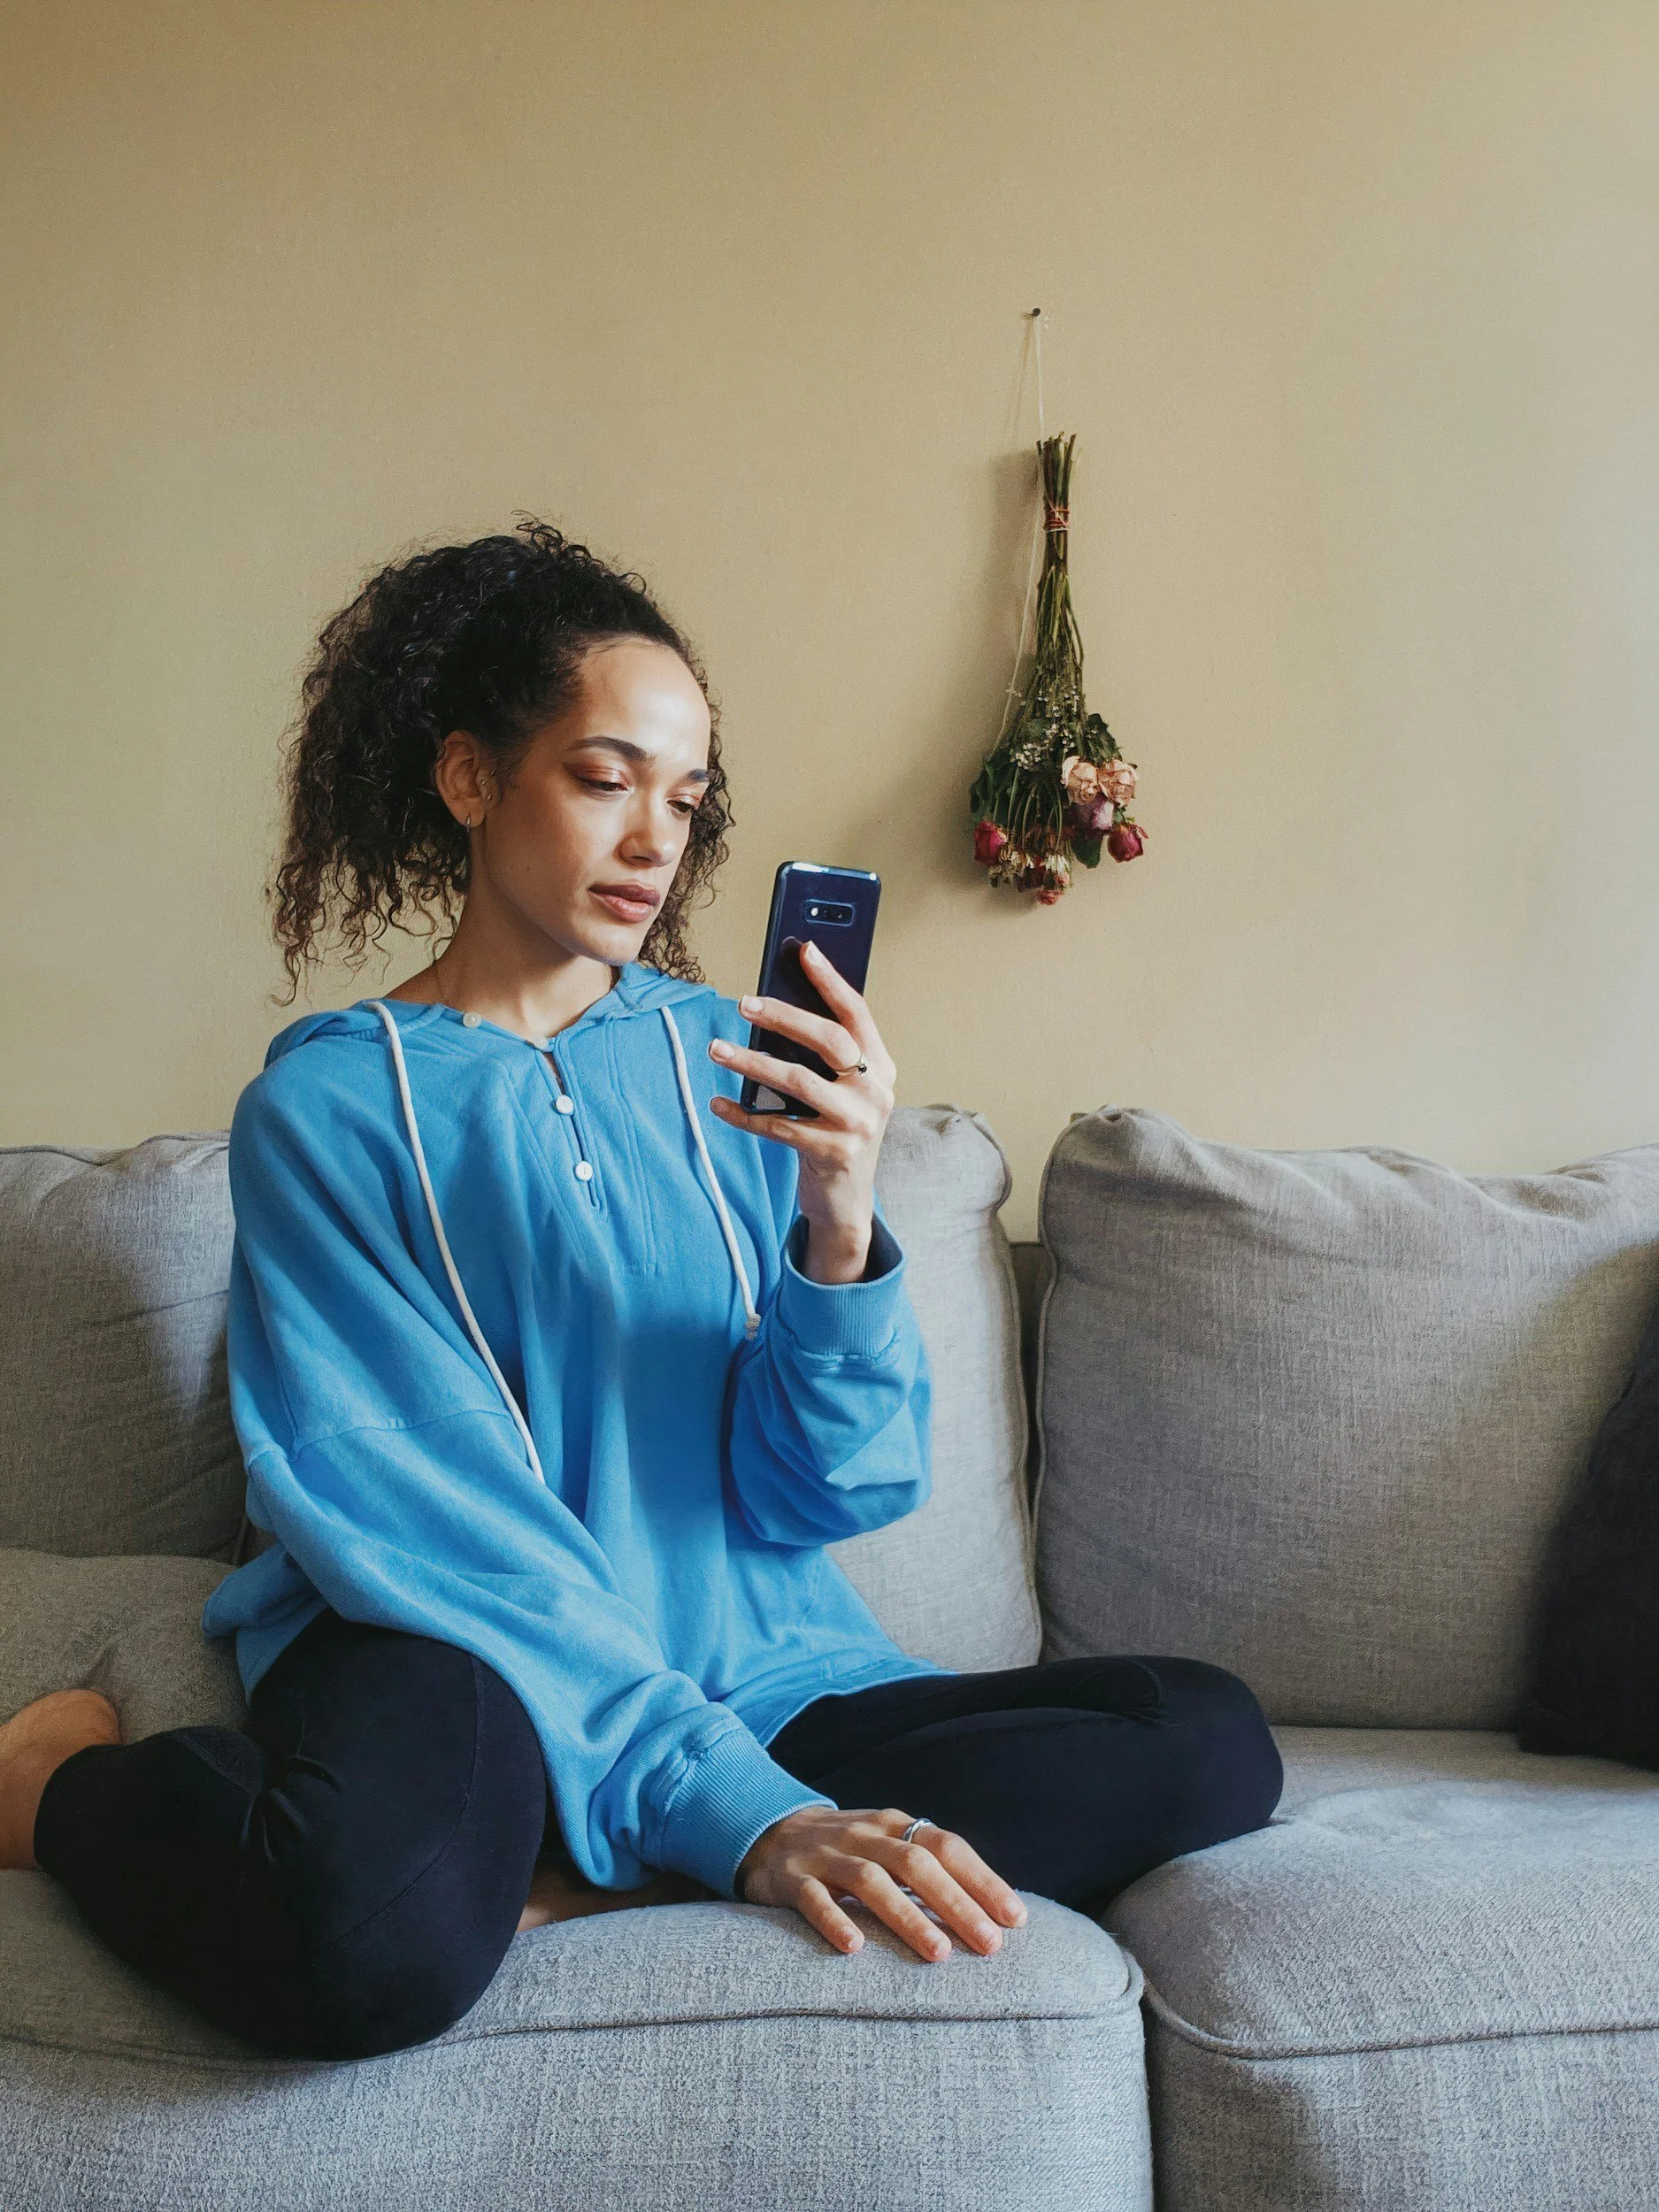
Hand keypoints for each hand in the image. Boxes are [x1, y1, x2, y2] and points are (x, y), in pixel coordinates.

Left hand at [707, 940, 896, 1281]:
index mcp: (880, 1066)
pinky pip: (779, 1126)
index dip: (831, 980)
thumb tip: (773, 1009)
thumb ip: (823, 1056)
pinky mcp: (834, 1153)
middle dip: (784, 1016)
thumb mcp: (841, 1090)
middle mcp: (876, 1091)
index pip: (857, 1013)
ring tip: (716, 1049)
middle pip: (829, 1040)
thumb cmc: (836, 1131)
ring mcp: (858, 1124)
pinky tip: (717, 1104)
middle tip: (743, 1003)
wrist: (847, 1200)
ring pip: (799, 1081)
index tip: (805, 950)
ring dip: (751, 1062)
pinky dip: (743, 1115)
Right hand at [735, 1804, 1027, 1962]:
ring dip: (909, 1916)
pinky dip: (835, 1921)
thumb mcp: (887, 1846)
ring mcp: (826, 1856)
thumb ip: (929, 1869)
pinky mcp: (791, 1880)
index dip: (983, 1880)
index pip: (947, 1847)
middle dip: (957, 1904)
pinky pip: (814, 1900)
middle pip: (917, 1864)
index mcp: (895, 1826)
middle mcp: (864, 1836)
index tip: (1016, 1919)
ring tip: (939, 1954)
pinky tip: (855, 1949)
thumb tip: (991, 1910)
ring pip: (872, 1882)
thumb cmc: (847, 1851)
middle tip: (989, 1945)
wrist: (767, 1832)